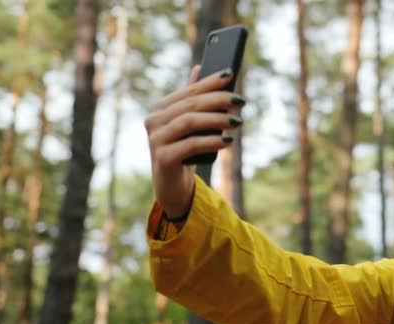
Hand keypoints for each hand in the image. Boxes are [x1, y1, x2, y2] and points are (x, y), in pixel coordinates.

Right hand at [144, 66, 244, 218]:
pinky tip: (228, 141)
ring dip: (217, 119)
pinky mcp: (162, 158)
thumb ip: (191, 98)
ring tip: (237, 121)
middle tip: (240, 100)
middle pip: (190, 104)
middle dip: (218, 99)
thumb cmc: (184, 151)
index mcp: (160, 108)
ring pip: (189, 121)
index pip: (189, 90)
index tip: (231, 74)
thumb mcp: (189, 123)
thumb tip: (201, 68)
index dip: (210, 81)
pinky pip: (191, 144)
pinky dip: (212, 141)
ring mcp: (156, 140)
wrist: (172, 185)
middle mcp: (153, 121)